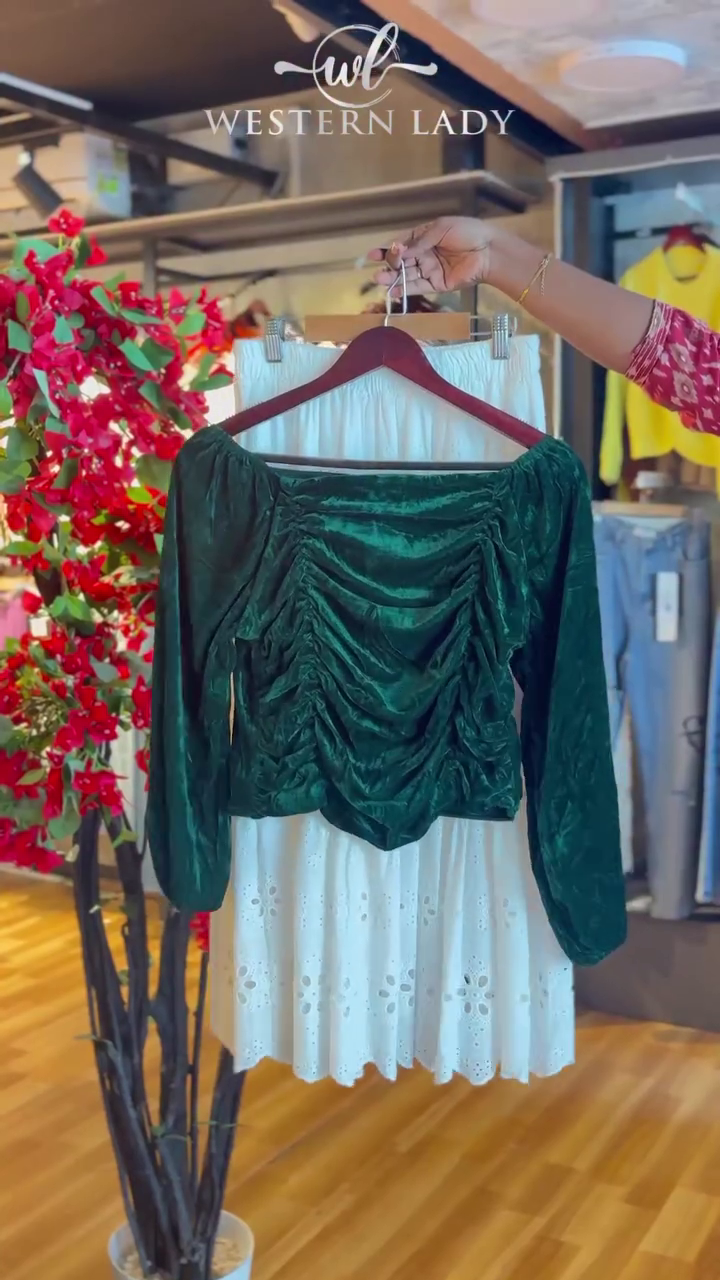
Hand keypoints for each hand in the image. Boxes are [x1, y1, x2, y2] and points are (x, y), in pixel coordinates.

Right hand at [368, 216, 496, 296]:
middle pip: (402, 261)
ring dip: (392, 278)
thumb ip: (419, 242)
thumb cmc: (467, 233)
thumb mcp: (441, 229)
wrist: (488, 251)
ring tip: (379, 280)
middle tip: (379, 269)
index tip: (373, 254)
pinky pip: (418, 287)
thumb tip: (400, 251)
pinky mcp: (437, 284)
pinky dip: (405, 289)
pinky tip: (393, 290)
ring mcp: (430, 269)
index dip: (387, 249)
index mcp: (425, 236)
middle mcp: (425, 253)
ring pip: (407, 275)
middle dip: (389, 265)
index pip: (402, 243)